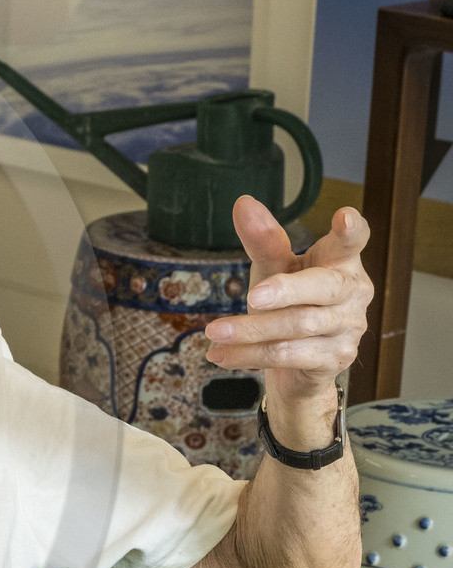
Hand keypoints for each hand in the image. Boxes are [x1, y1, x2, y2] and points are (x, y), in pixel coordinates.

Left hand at [204, 194, 371, 444]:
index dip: (352, 230)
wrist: (296, 365)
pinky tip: (220, 355)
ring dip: (251, 330)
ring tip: (213, 331)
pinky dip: (250, 355)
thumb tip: (243, 203)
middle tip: (251, 296)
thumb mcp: (273, 269)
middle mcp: (354, 292)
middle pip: (325, 286)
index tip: (345, 216)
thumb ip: (263, 240)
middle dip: (287, 291)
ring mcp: (349, 327)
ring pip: (299, 325)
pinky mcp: (336, 358)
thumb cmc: (289, 303)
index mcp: (342, 260)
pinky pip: (289, 355)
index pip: (353, 241)